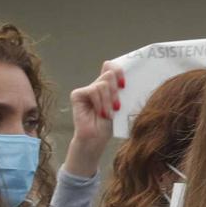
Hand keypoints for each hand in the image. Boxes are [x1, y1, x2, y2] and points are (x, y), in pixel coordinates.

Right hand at [61, 61, 124, 179]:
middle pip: (109, 74)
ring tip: (109, 114)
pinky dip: (100, 103)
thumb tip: (127, 78)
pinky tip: (100, 113)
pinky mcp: (77, 94)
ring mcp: (86, 89)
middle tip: (117, 106)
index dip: (119, 70)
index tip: (125, 84)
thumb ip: (121, 91)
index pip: (111, 66)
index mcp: (108, 86)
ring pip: (103, 84)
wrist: (96, 139)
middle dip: (116, 91)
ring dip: (109, 101)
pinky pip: (93, 90)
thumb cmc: (109, 125)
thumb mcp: (120, 105)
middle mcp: (96, 85)